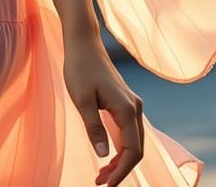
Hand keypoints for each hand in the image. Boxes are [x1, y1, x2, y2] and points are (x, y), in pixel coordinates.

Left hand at [62, 36, 144, 185]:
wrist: (83, 43)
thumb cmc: (80, 68)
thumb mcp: (82, 100)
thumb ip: (94, 127)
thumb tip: (104, 156)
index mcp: (128, 109)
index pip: (132, 151)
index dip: (121, 171)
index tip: (106, 184)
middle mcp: (136, 108)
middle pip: (136, 149)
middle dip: (120, 169)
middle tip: (99, 181)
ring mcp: (132, 104)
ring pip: (132, 141)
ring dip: (120, 160)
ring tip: (101, 173)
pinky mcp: (124, 102)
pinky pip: (127, 131)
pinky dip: (119, 147)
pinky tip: (106, 155)